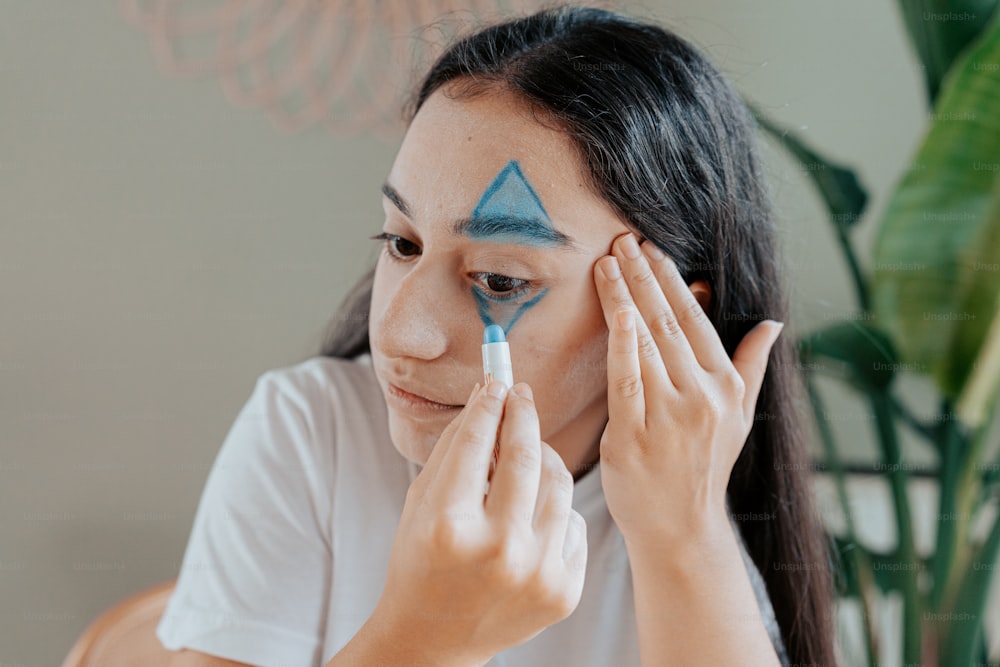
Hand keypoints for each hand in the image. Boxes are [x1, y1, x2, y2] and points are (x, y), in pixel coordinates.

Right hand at [376, 381, 587, 663]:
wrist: (433, 639)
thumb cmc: (421, 561)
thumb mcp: (423, 502)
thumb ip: (455, 447)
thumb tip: (489, 393)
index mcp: (449, 527)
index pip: (476, 443)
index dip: (490, 405)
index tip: (498, 382)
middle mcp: (498, 551)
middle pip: (526, 456)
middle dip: (523, 416)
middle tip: (521, 396)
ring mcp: (537, 575)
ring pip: (560, 485)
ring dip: (544, 458)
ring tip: (527, 452)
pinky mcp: (565, 593)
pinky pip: (574, 523)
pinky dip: (555, 509)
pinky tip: (532, 512)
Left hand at [593, 232, 783, 551]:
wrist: (681, 528)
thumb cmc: (704, 468)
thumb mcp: (739, 418)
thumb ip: (751, 366)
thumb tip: (773, 322)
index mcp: (726, 385)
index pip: (695, 320)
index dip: (671, 281)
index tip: (651, 248)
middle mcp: (702, 396)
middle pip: (667, 322)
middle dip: (643, 276)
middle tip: (621, 240)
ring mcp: (670, 416)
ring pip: (644, 343)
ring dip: (623, 297)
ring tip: (605, 263)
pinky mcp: (635, 435)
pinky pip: (627, 380)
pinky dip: (621, 344)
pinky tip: (613, 311)